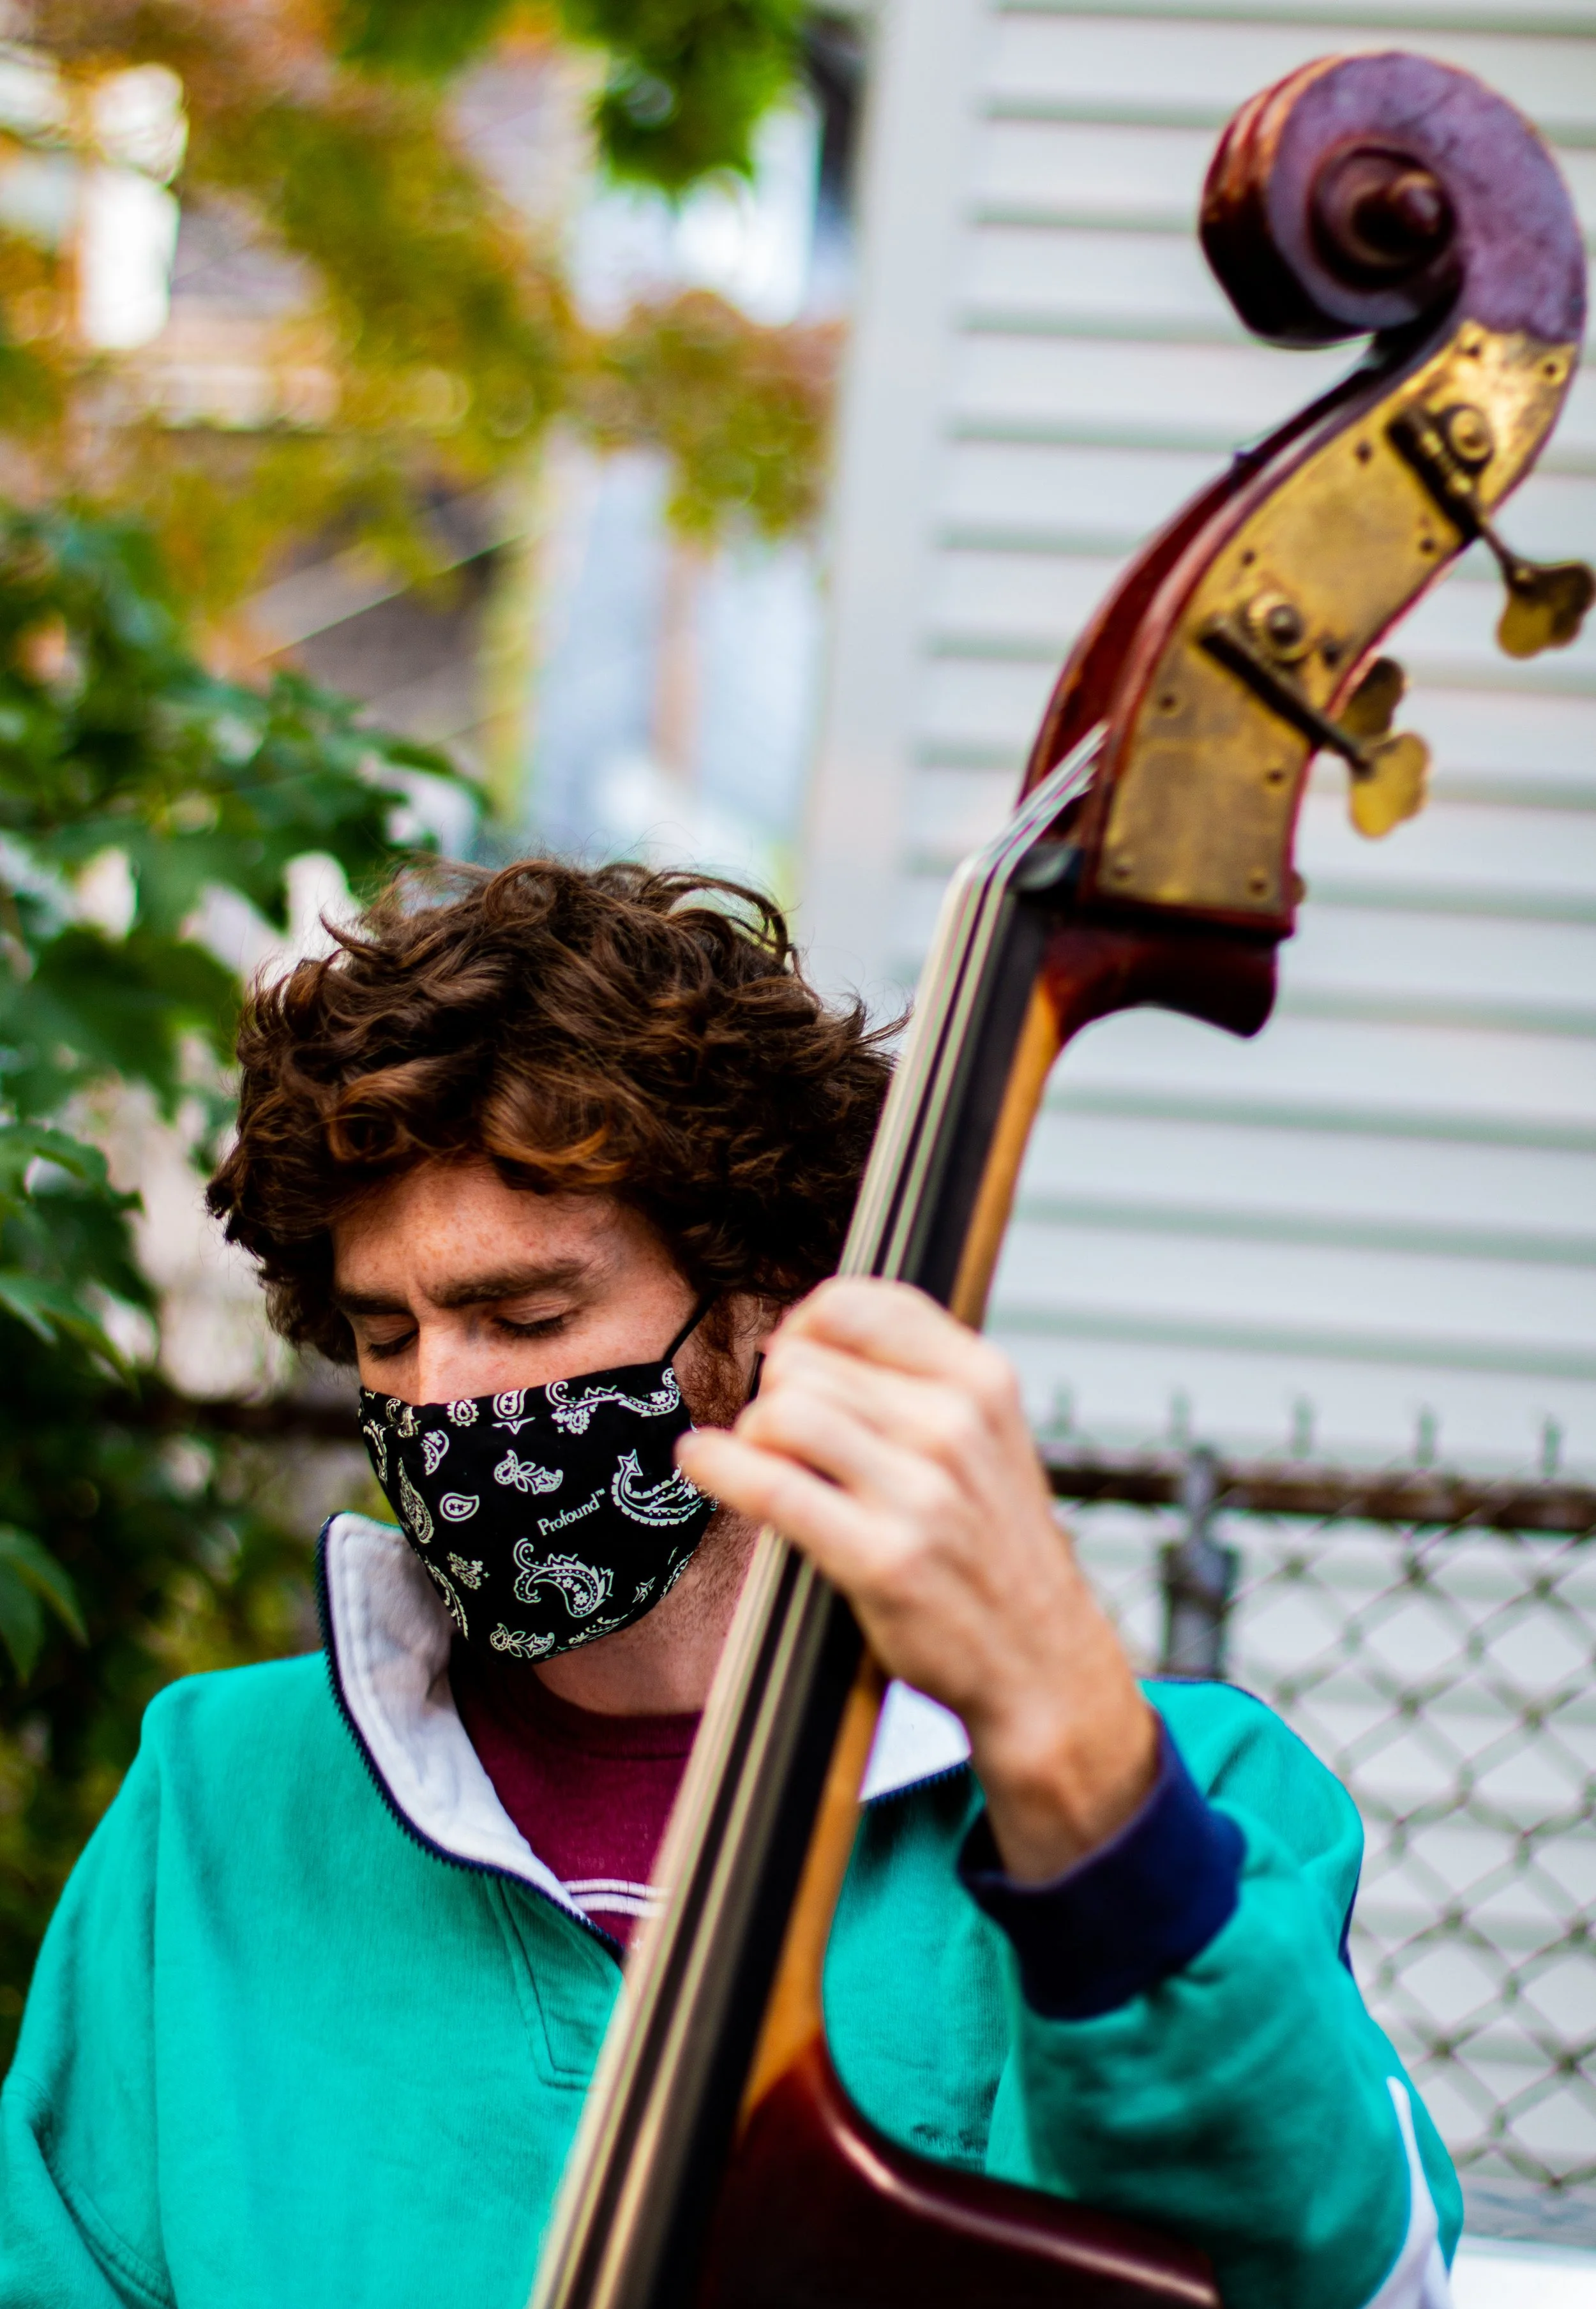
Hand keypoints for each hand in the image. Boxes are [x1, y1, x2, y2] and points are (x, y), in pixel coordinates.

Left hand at [675, 1279, 1157, 1882]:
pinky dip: (720, 1469)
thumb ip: (914, 1374)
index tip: (791, 1354)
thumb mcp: (986, 1433)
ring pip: (782, 1413)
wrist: (1041, 1660)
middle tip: (784, 1436)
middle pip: (804, 1361)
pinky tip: (701, 1463)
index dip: (802, 1324)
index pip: (856, 1304)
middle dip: (776, 1392)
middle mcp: (957, 1424)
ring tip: (767, 1462)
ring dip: (754, 1436)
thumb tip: (800, 1329)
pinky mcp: (884, 1558)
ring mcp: (923, 1492)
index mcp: (982, 1379)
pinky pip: (772, 1488)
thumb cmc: (993, 1544)